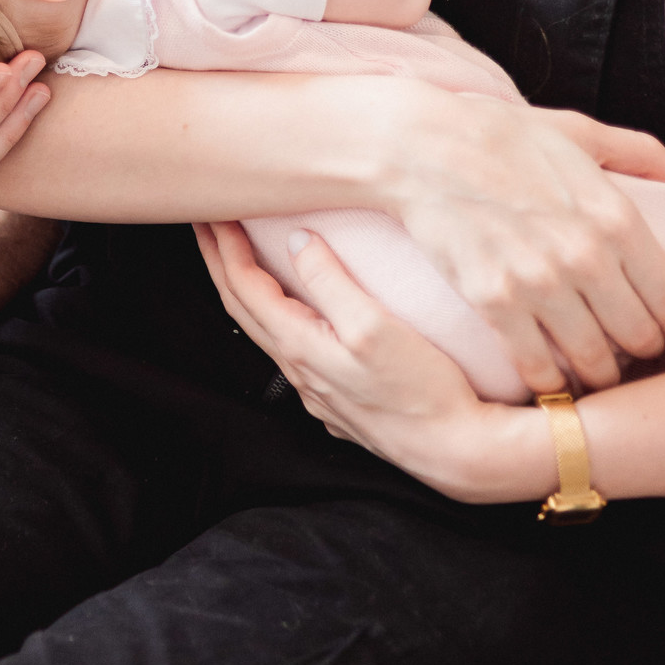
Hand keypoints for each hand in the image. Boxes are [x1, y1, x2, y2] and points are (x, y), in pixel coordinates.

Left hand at [194, 222, 549, 503]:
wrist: (460, 454)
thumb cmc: (423, 390)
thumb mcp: (374, 326)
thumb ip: (330, 282)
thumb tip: (295, 241)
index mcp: (300, 347)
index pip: (244, 286)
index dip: (224, 246)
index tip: (212, 210)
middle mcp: (300, 371)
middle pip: (242, 308)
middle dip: (219, 263)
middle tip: (204, 224)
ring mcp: (318, 389)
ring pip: (265, 330)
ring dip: (245, 289)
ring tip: (238, 256)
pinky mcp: (340, 398)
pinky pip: (292, 348)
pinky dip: (277, 315)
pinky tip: (290, 307)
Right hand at [391, 90, 664, 392]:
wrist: (419, 145)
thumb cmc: (496, 135)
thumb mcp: (575, 130)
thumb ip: (633, 150)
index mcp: (615, 216)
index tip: (650, 323)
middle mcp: (587, 255)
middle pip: (642, 339)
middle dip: (637, 350)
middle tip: (620, 348)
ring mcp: (540, 282)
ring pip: (596, 363)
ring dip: (596, 372)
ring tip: (587, 366)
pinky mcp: (495, 302)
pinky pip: (540, 369)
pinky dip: (548, 380)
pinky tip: (546, 373)